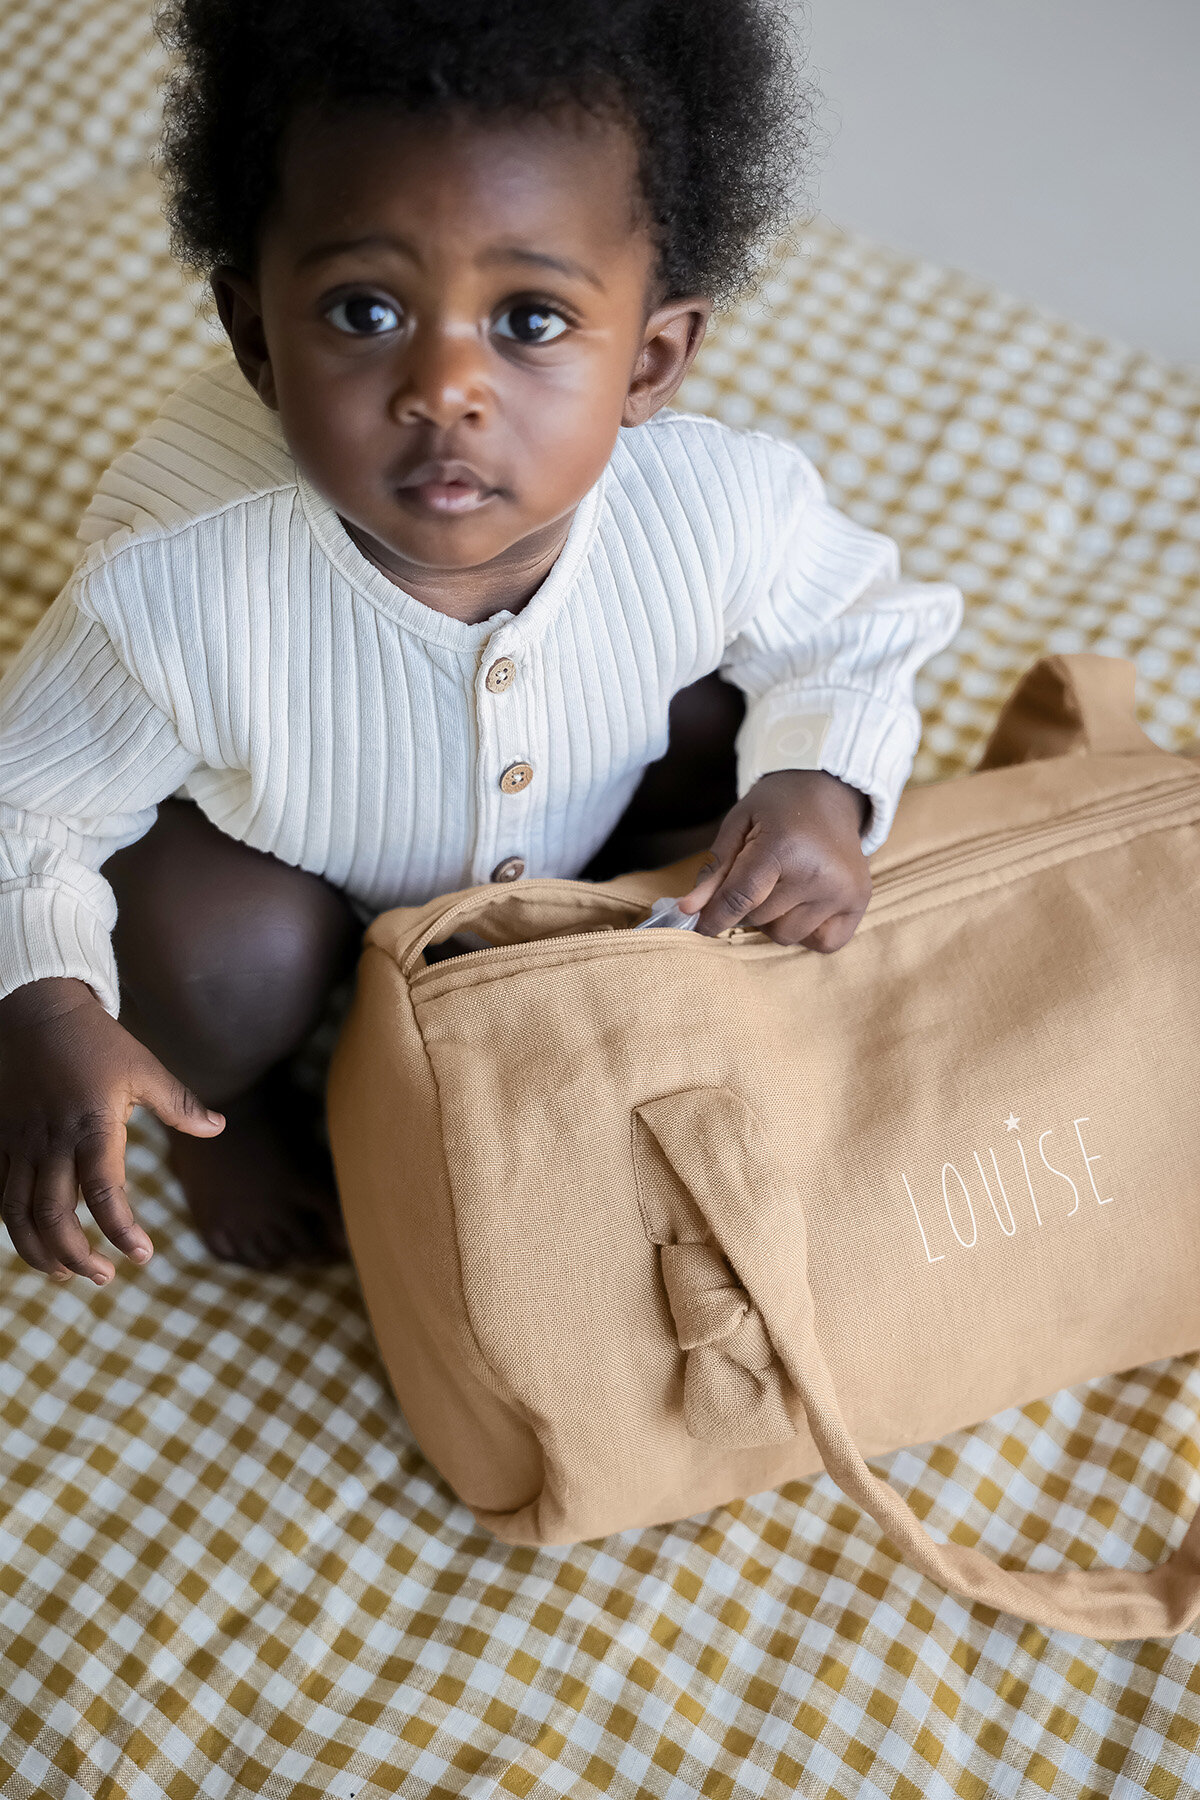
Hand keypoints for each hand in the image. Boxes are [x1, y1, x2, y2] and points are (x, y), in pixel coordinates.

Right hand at [0, 978, 224, 1284]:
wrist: (35, 1010)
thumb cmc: (96, 1040)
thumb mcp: (144, 1068)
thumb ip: (179, 1104)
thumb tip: (219, 1127)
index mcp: (92, 1124)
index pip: (105, 1191)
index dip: (121, 1229)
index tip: (142, 1255)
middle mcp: (51, 1140)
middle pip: (53, 1214)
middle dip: (75, 1254)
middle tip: (102, 1276)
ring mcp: (20, 1142)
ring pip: (18, 1213)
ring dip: (39, 1251)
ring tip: (65, 1274)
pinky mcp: (0, 1140)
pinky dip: (14, 1226)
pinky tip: (34, 1242)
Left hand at [677, 769, 871, 947]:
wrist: (830, 790)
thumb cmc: (777, 807)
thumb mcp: (738, 825)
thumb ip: (715, 869)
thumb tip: (689, 910)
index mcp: (783, 847)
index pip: (740, 899)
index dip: (714, 917)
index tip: (699, 925)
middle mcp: (817, 872)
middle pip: (760, 919)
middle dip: (747, 906)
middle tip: (757, 877)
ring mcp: (843, 889)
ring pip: (786, 935)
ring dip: (774, 919)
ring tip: (783, 886)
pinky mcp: (860, 901)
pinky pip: (824, 943)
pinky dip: (807, 932)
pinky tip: (805, 904)